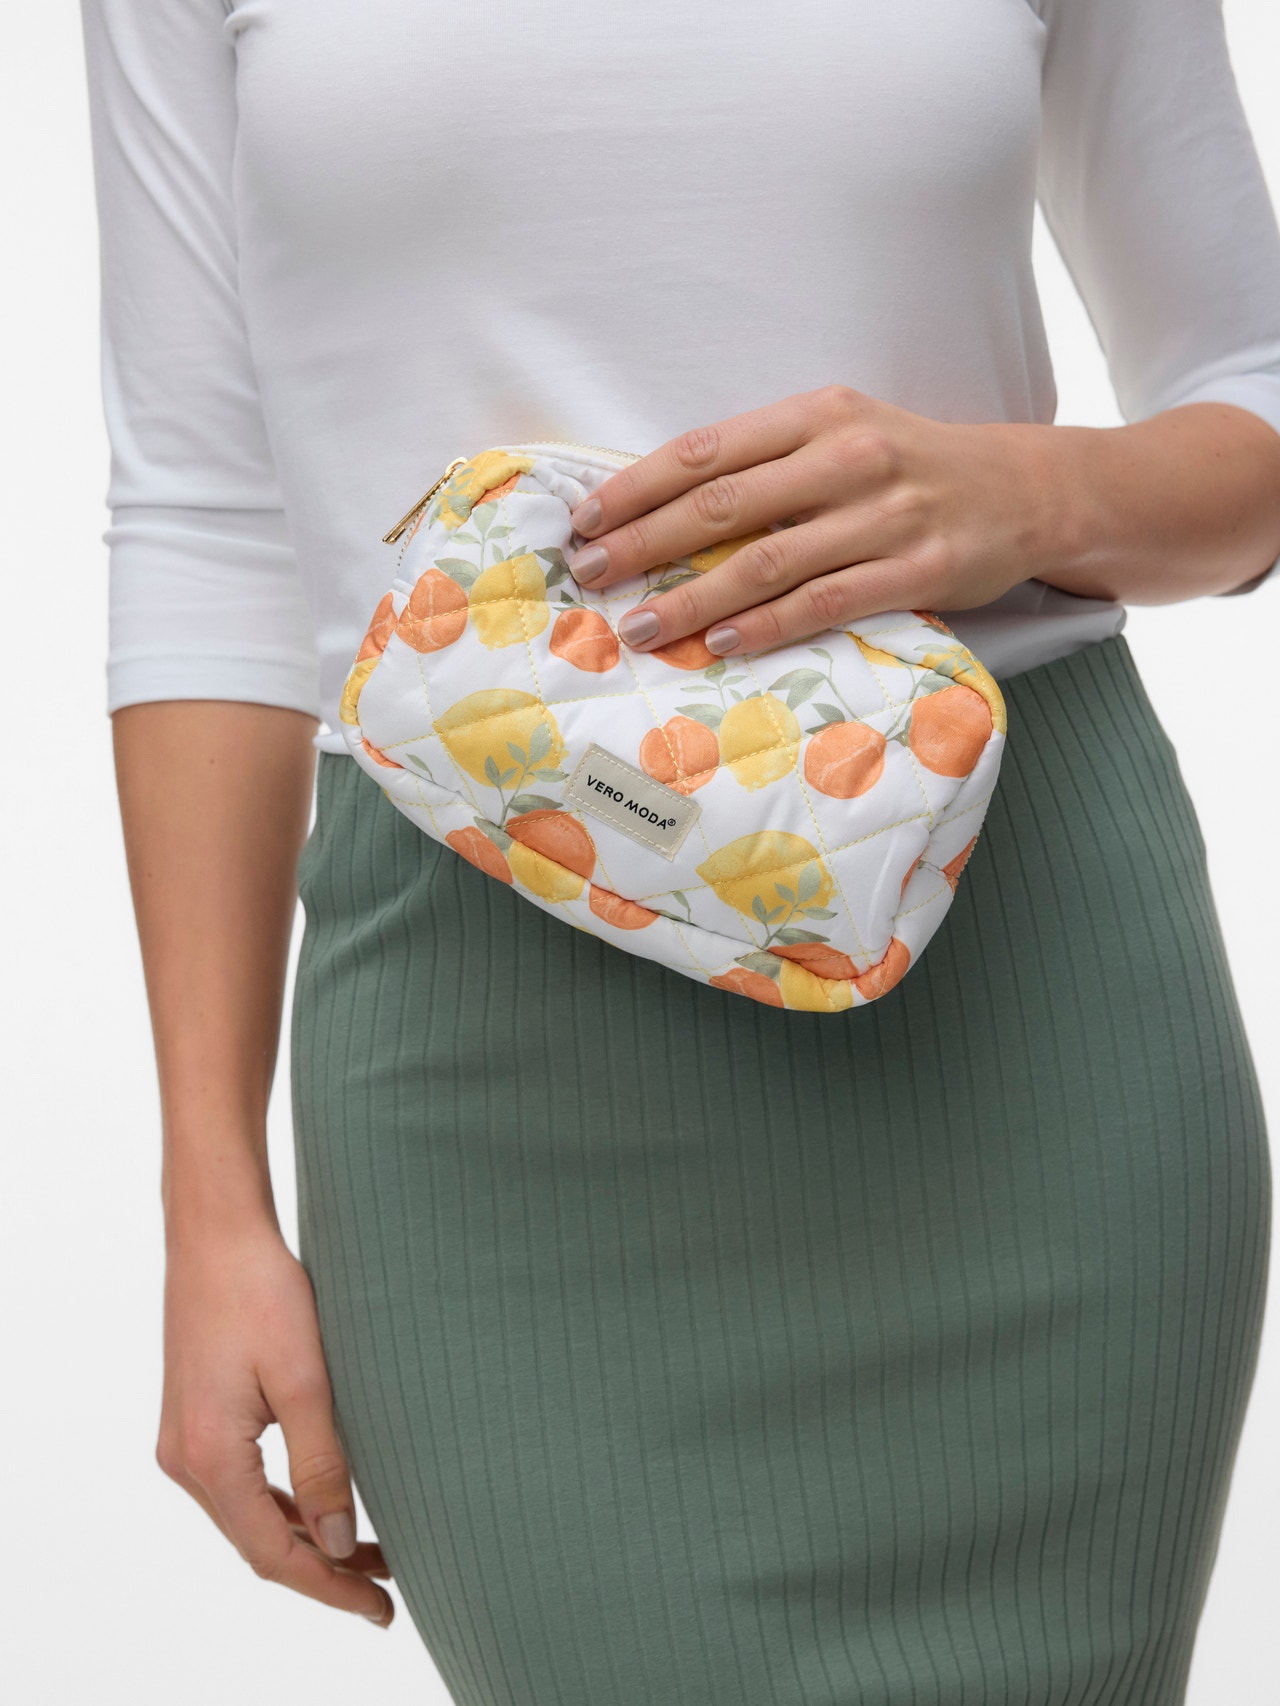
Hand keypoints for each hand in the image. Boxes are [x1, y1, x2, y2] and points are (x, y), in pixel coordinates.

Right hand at [156, 1219, 393, 1626]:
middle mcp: (184, 1460)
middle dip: (324, 1569)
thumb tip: (339, 1542)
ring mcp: (184, 1440)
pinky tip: (325, 1504)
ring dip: (306, 1537)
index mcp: (207, 1457)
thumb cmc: (262, 1290)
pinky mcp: (196, 1418)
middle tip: (388, 1589)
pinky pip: (241, 1483)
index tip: (381, 1609)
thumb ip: (321, 1464)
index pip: (272, 1553)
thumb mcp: (304, 1379)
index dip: (329, 1587)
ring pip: (249, 1515)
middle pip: (257, 1542)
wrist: (216, 1230)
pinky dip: (284, 1503)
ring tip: (372, 1552)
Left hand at [564, 384, 1064, 655]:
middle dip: (643, 543)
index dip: (636, 487)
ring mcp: (886, 514)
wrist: (1029, 489)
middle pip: (722, 506)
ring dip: (692, 598)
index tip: (584, 520)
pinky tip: (722, 643)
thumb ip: (766, 462)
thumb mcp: (841, 434)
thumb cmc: (912, 466)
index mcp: (817, 413)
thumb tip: (663, 508)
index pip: (705, 451)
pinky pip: (826, 601)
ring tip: (639, 626)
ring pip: (767, 561)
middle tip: (588, 574)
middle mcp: (848, 456)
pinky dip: (768, 625)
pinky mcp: (919, 569)